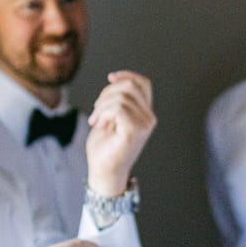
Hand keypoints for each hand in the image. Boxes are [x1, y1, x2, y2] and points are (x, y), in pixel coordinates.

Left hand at [84, 71, 155, 195]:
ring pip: (121, 97)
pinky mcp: (135, 131)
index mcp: (145, 113)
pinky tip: (99, 124)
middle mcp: (149, 118)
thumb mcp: (111, 116)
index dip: (127, 75)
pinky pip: (117, 108)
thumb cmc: (105, 147)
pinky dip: (103, 113)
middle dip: (107, 93)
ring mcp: (144, 125)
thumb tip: (115, 79)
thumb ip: (118, 99)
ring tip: (96, 120)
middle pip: (129, 86)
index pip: (143, 83)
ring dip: (101, 106)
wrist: (103, 171)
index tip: (110, 77)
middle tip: (96, 112)